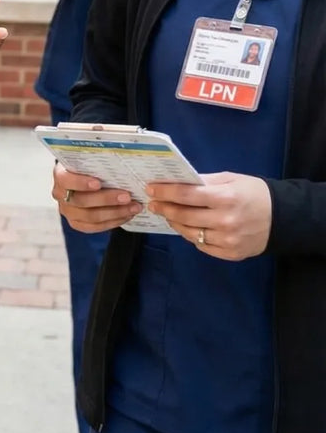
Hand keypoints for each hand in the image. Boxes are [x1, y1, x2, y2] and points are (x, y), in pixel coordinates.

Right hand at [53, 162, 142, 231]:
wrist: (82, 179)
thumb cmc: (87, 167)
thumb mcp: (87, 158)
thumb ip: (96, 157)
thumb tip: (115, 150)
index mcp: (60, 175)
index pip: (65, 180)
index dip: (80, 183)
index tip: (98, 183)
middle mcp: (60, 195)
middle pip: (81, 201)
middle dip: (106, 199)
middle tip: (127, 196)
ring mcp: (68, 211)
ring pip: (91, 217)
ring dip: (115, 212)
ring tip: (133, 207)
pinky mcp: (77, 223)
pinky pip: (95, 227)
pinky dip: (114, 222)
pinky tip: (127, 215)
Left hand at [145, 172, 272, 260]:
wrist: (282, 218)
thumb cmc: (253, 193)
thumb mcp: (230, 179)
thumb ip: (204, 181)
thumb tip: (177, 181)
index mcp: (225, 198)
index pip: (186, 195)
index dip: (165, 192)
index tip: (150, 189)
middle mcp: (225, 220)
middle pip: (184, 216)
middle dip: (164, 208)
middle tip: (153, 203)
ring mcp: (228, 239)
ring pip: (189, 233)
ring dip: (174, 223)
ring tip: (167, 215)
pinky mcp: (231, 253)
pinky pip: (202, 246)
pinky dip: (191, 236)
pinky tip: (186, 228)